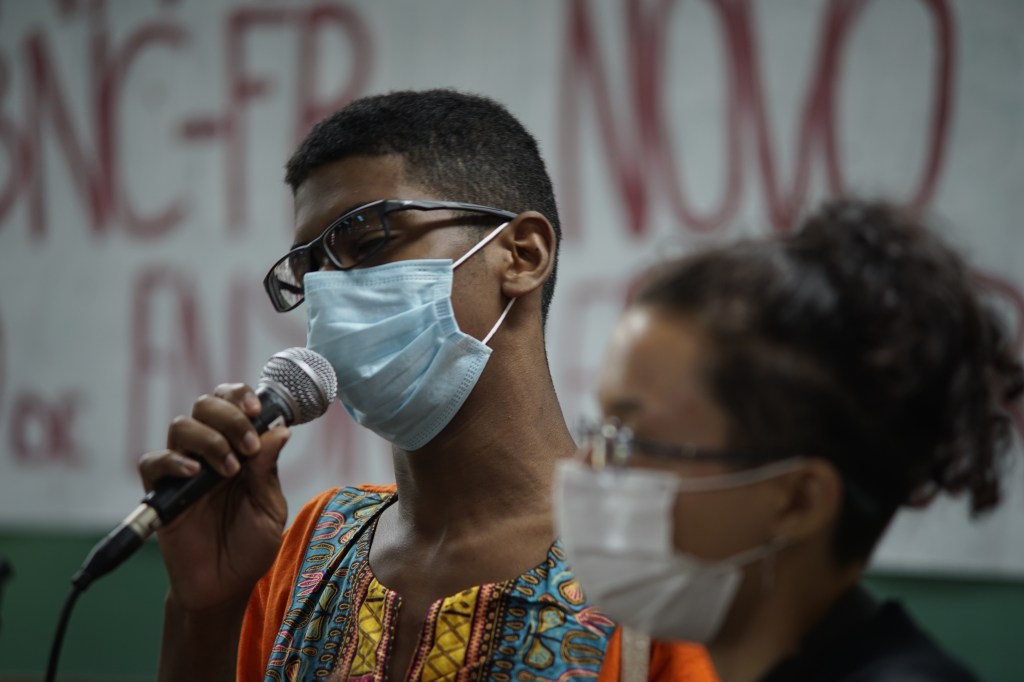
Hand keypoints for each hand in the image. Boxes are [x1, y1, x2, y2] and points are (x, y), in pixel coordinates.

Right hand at [138, 383, 289, 611]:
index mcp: (240, 449)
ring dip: (209, 439)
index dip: (241, 396)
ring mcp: (184, 471)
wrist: (224, 586)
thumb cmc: (250, 546)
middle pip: (205, 405)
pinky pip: (153, 463)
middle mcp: (210, 452)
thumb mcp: (269, 508)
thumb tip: (282, 430)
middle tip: (247, 445)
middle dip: (228, 415)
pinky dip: (172, 460)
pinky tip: (194, 473)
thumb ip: (269, 470)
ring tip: (229, 469)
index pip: (233, 404)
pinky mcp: (162, 493)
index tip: (257, 409)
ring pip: (181, 426)